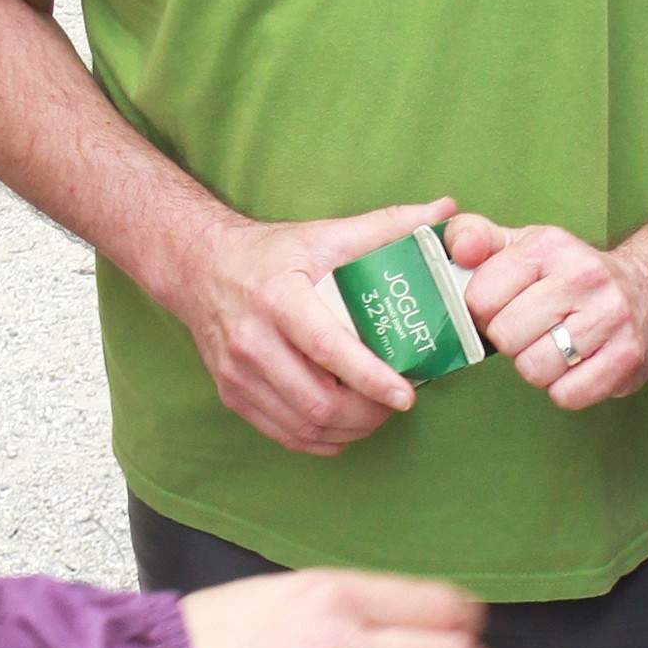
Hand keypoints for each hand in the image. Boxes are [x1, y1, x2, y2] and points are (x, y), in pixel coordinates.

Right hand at [183, 200, 456, 456]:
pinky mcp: (231, 394)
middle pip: (318, 400)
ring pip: (304, 424)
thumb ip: (388, 225)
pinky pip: (284, 434)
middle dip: (368, 412)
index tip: (406, 393)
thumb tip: (447, 209)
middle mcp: (251, 339)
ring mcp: (237, 373)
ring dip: (350, 428)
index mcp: (278, 297)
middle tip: (398, 400)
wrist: (200, 268)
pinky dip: (322, 438)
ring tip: (376, 411)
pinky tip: (344, 424)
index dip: (371, 378)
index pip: (328, 348)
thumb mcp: (325, 233)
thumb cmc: (271, 254)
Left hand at [445, 209, 647, 411]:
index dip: (483, 312)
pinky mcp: (628, 356)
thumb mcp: (523, 244)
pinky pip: (568, 394)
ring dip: (536, 367)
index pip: (480, 298)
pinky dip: (565, 389)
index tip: (503, 308)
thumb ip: (474, 237)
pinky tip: (577, 367)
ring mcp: (610, 316)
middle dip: (510, 341)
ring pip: (534, 369)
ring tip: (554, 348)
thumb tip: (459, 249)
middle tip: (531, 331)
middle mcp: (583, 275)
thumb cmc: (571, 275)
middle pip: (506, 337)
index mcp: (548, 245)